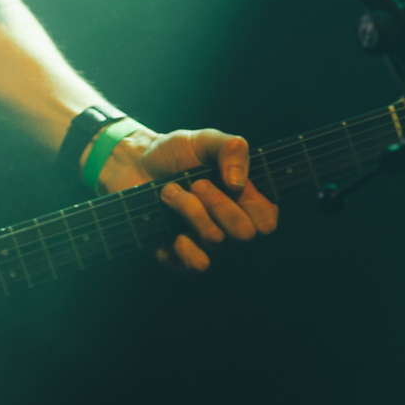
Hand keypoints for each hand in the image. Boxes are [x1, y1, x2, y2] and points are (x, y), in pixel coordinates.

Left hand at [90, 125, 277, 272]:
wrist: (135, 164)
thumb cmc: (175, 153)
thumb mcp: (205, 140)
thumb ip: (231, 148)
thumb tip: (238, 183)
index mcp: (244, 204)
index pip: (268, 222)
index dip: (253, 205)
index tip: (230, 182)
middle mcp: (230, 230)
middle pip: (244, 234)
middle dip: (217, 203)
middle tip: (195, 183)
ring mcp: (207, 248)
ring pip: (216, 242)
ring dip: (190, 210)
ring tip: (171, 192)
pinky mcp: (182, 260)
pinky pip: (197, 265)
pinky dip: (184, 245)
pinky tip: (172, 229)